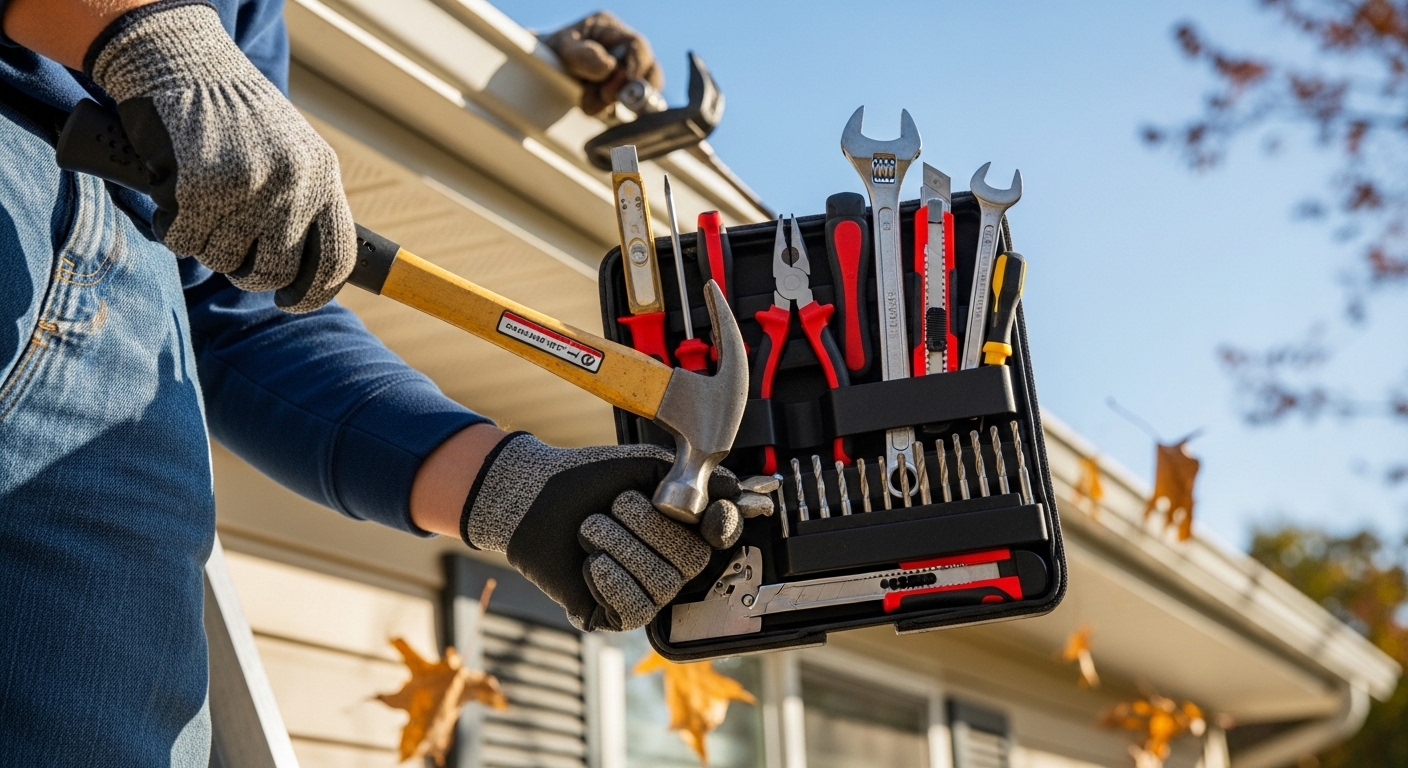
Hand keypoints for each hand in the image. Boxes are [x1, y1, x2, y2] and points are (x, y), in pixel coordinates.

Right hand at [85, 2, 354, 311]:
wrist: (187, 64)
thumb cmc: (237, 114)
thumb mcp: (291, 152)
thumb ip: (303, 202)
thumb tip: (303, 271)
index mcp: (324, 177)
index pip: (338, 259)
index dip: (315, 293)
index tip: (292, 302)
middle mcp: (294, 185)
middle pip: (275, 271)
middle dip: (248, 274)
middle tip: (230, 254)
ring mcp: (250, 187)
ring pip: (224, 260)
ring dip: (205, 245)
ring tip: (200, 207)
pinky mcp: (203, 187)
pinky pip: (185, 241)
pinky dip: (174, 229)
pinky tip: (175, 200)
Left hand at [461, 432, 771, 631]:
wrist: (535, 498)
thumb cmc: (590, 480)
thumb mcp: (645, 467)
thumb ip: (691, 479)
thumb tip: (735, 492)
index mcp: (684, 527)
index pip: (723, 535)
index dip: (721, 526)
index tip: (710, 513)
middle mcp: (672, 564)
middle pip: (692, 559)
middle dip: (647, 526)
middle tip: (614, 507)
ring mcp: (647, 593)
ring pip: (661, 583)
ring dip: (619, 546)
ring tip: (591, 527)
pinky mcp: (615, 615)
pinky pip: (634, 609)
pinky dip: (609, 579)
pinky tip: (592, 562)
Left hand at [542, 11, 663, 115]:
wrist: (536, 67)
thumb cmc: (547, 51)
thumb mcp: (561, 48)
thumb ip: (583, 55)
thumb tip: (608, 67)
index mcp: (610, 29)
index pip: (637, 45)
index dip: (638, 66)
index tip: (628, 82)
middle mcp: (620, 48)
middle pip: (647, 69)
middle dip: (629, 89)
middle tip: (605, 97)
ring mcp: (621, 70)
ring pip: (637, 90)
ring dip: (615, 101)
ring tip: (590, 100)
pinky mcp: (616, 90)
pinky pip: (626, 104)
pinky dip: (610, 109)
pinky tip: (593, 104)